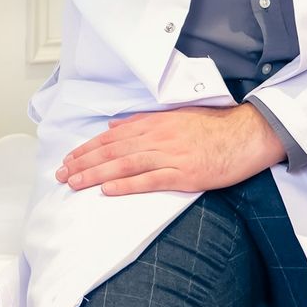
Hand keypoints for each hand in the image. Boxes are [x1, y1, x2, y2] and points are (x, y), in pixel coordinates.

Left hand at [56, 103, 285, 196]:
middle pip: (112, 151)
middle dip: (83, 163)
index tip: (68, 159)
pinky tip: (107, 190)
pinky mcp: (185, 174)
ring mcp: (170, 156)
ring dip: (96, 174)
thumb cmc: (212, 126)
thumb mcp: (175, 117)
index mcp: (154, 124)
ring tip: (75, 183)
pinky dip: (127, 185)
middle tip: (60, 175)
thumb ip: (142, 121)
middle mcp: (157, 138)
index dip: (87, 149)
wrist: (245, 134)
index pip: (111, 138)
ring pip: (125, 165)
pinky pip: (150, 180)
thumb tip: (113, 126)